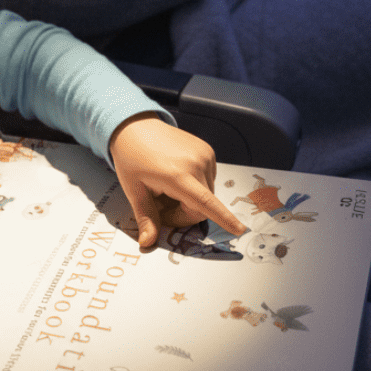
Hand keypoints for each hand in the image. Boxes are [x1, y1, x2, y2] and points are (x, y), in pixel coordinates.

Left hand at [109, 114, 247, 248]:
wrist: (135, 125)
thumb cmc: (131, 157)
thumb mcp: (134, 190)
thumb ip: (146, 218)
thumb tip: (147, 244)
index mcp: (177, 175)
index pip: (205, 203)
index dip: (223, 219)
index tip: (240, 230)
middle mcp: (196, 163)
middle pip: (202, 206)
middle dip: (183, 213)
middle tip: (160, 206)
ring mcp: (204, 155)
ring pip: (207, 194)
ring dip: (190, 199)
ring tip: (166, 188)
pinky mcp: (208, 150)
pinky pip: (208, 179)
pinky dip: (195, 185)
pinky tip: (176, 175)